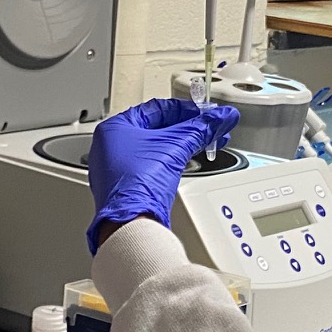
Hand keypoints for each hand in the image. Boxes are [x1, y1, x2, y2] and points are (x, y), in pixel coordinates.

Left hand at [86, 97, 240, 252]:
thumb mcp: (175, 148)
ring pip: (154, 147)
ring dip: (180, 144)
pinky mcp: (125, 185)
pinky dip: (169, 160)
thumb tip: (221, 118)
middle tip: (208, 127)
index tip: (203, 113)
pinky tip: (185, 161)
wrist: (129, 223)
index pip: (155, 109)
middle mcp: (110, 146)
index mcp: (115, 128)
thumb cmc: (136, 185)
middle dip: (186, 128)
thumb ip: (201, 129)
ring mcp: (116, 167)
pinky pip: (150, 165)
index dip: (184, 109)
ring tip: (203, 142)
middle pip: (156, 128)